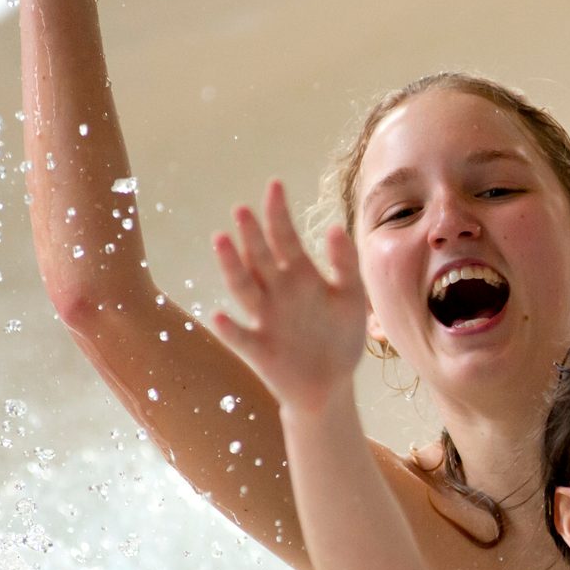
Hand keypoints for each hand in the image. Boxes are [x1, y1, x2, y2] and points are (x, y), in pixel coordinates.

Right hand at [210, 182, 370, 412]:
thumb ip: (345, 264)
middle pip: (261, 257)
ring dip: (231, 266)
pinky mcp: (259, 349)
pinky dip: (229, 328)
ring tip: (221, 241)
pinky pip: (241, 337)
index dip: (279, 213)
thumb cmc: (340, 336)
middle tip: (243, 209)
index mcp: (299, 276)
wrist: (331, 383)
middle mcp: (276, 292)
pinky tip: (218, 315)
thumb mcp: (351, 297)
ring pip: (243, 288)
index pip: (286, 238)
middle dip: (252, 234)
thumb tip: (336, 228)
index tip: (275, 185)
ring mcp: (264, 319)